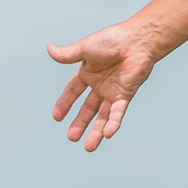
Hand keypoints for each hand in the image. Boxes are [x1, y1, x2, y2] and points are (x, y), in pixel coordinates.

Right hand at [48, 22, 155, 151]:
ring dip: (96, 131)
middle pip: (88, 108)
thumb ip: (67, 54)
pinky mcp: (126, 94)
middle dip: (80, 123)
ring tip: (89, 147)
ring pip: (103, 116)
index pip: (73, 91)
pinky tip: (108, 134)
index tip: (57, 117)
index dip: (65, 103)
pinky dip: (113, 123)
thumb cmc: (113, 40)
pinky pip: (118, 112)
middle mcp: (100, 84)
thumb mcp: (85, 48)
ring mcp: (113, 91)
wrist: (138, 41)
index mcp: (88, 73)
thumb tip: (49, 49)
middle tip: (72, 137)